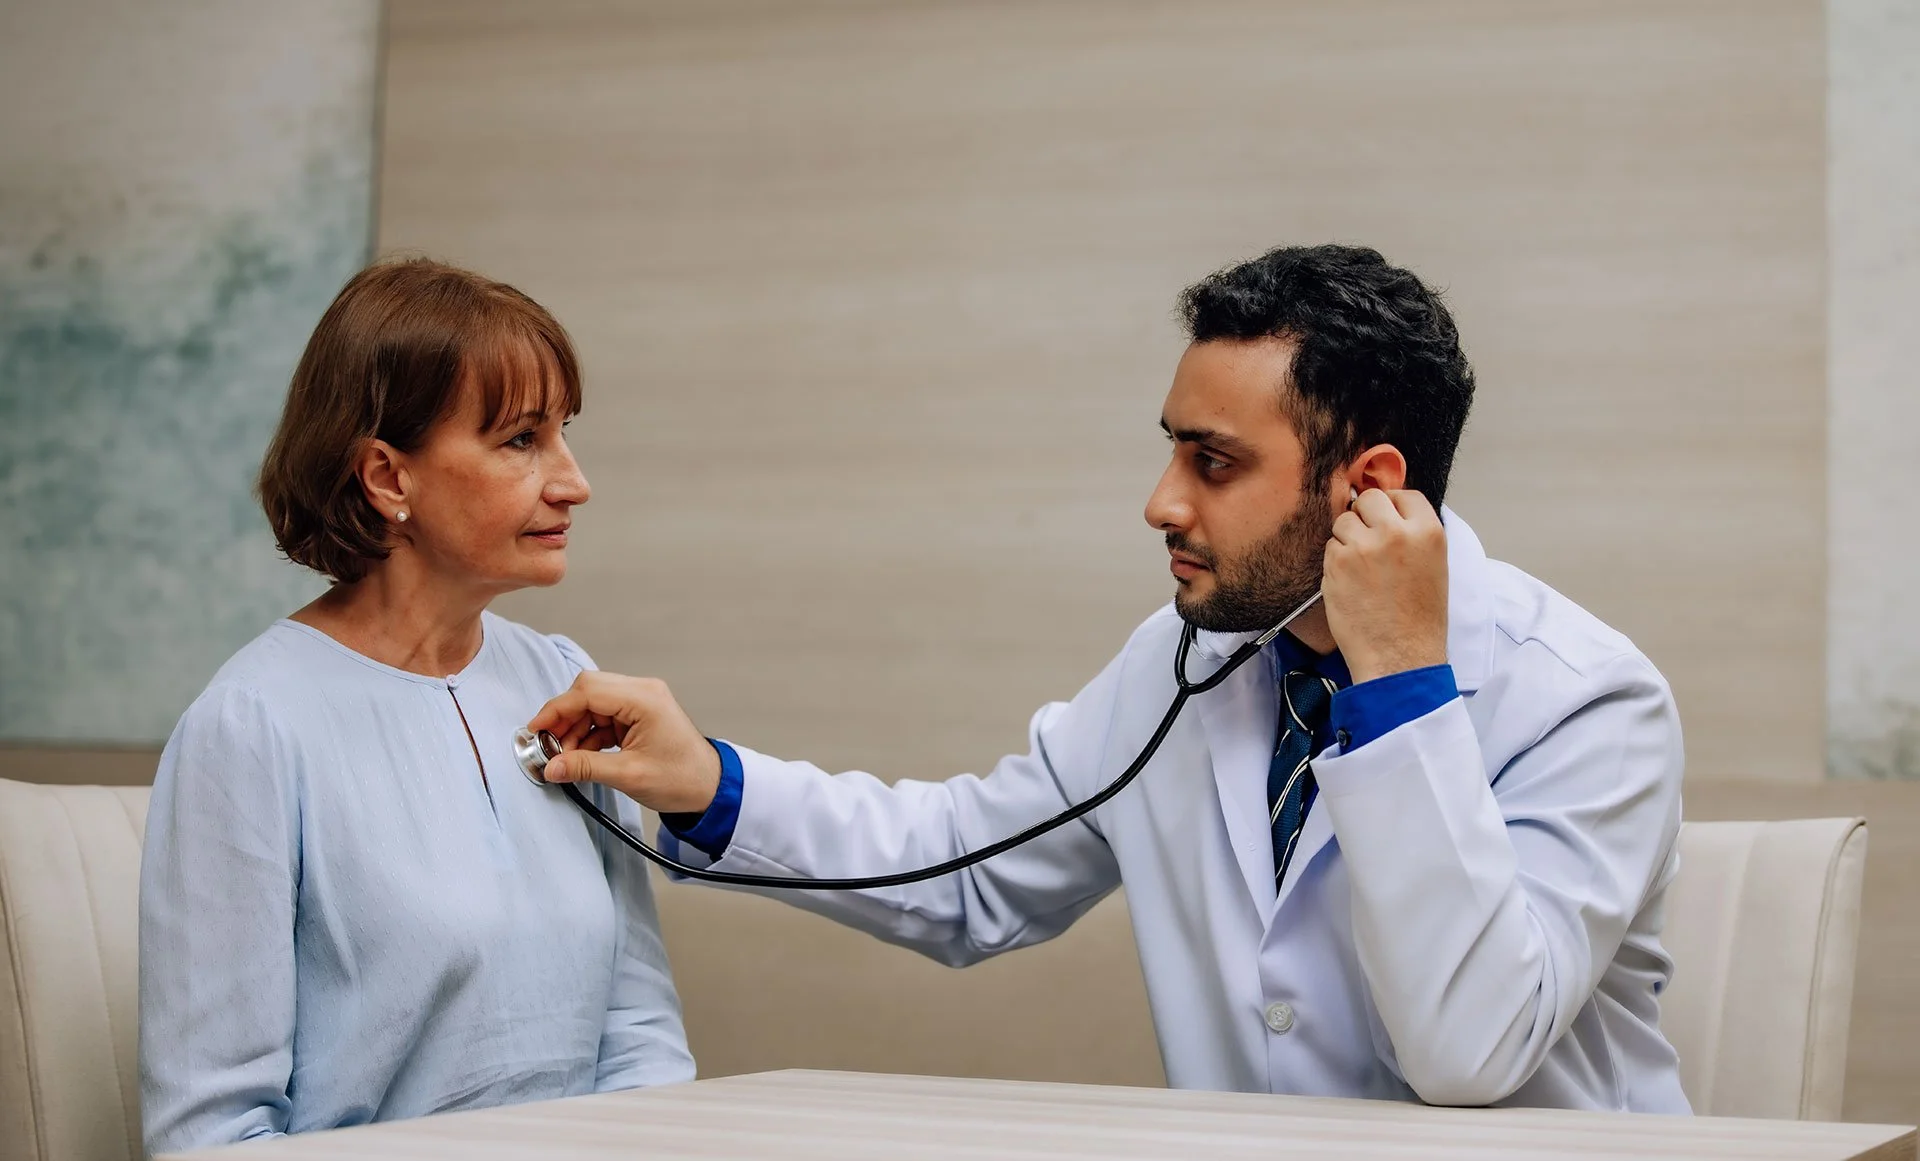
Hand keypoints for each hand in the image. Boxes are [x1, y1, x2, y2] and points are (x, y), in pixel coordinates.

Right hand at [525, 672, 721, 814]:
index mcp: (644, 699)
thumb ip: (586, 767)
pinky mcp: (638, 714)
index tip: (535, 731)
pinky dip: (588, 734)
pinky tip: (580, 756)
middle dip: (563, 719)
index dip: (556, 709)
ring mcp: (641, 702)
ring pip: (592, 705)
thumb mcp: (629, 775)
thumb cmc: (682, 779)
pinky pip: (603, 716)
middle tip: (548, 747)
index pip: (587, 691)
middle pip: (588, 692)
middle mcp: (642, 692)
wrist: (710, 788)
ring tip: (565, 758)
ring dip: (574, 729)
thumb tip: (551, 766)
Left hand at [1323, 488, 1448, 684]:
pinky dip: (1335, 561)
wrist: (1400, 657)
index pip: (1403, 494)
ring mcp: (1364, 546)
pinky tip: (1350, 584)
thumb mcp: (1434, 566)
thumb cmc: (1418, 619)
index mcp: (1428, 532)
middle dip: (1365, 515)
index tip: (1385, 520)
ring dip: (1347, 538)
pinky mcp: (1337, 563)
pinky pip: (1330, 547)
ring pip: (1344, 521)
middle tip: (1368, 541)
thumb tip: (1386, 512)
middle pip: (1369, 499)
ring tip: (1362, 570)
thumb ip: (1412, 535)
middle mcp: (1396, 533)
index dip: (1390, 505)